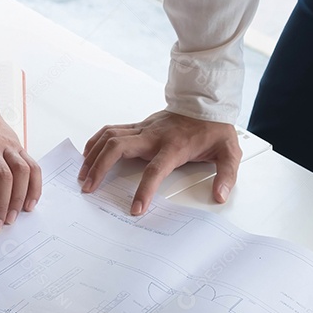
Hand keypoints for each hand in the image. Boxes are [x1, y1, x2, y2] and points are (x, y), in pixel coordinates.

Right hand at [79, 111, 239, 213]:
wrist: (207, 103)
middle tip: (89, 187)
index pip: (154, 170)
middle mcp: (153, 136)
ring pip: (110, 137)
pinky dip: (96, 141)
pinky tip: (88, 153)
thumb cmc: (213, 129)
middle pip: (118, 148)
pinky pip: (111, 130)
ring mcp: (143, 129)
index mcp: (173, 146)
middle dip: (100, 168)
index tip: (135, 209)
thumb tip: (220, 196)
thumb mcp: (229, 152)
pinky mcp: (138, 126)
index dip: (144, 190)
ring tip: (83, 174)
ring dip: (93, 156)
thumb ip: (226, 176)